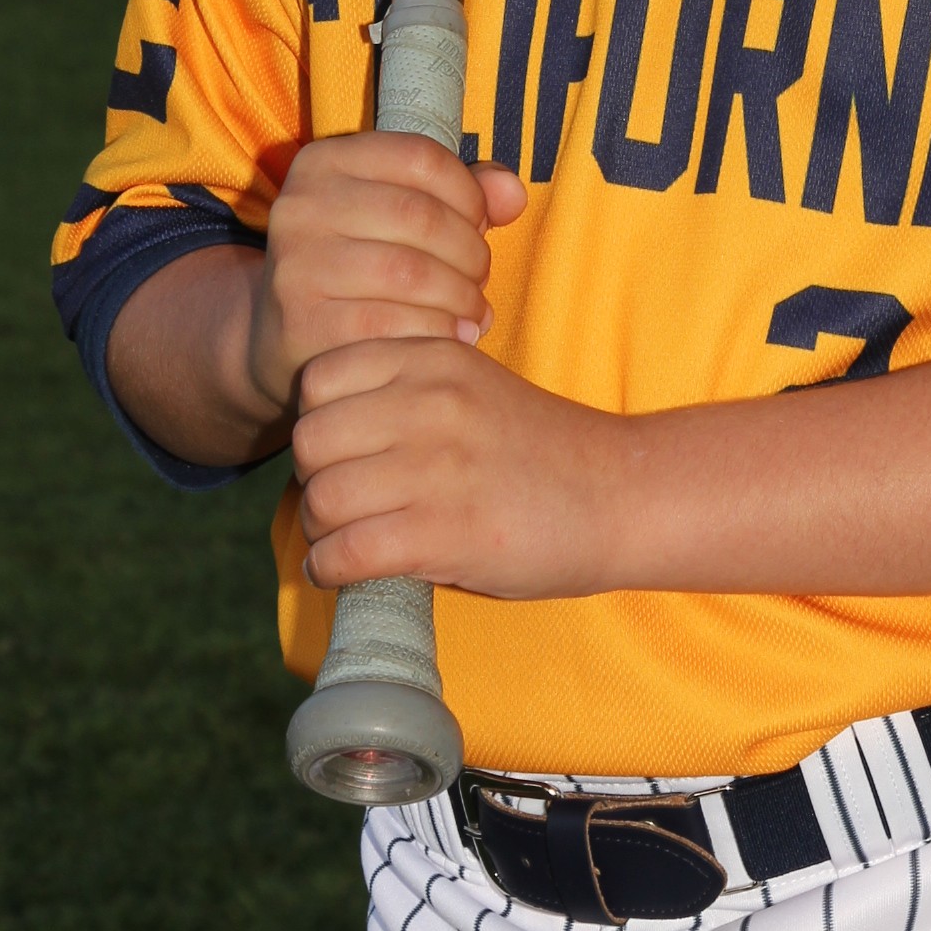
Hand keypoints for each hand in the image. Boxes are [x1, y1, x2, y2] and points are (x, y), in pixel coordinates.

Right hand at [247, 132, 525, 415]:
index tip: (480, 225)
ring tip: (473, 311)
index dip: (470, 194)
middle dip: (471, 252)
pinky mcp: (301, 325)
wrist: (285, 339)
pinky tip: (451, 338)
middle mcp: (300, 206)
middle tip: (480, 280)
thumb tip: (513, 195)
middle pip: (422, 216)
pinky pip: (394, 326)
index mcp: (323, 161)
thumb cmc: (364, 267)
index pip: (422, 157)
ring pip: (412, 273)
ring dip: (461, 297)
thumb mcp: (404, 215)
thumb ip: (466, 194)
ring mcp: (294, 266)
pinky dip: (438, 333)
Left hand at [292, 335, 630, 601]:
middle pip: (310, 442)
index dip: (318, 422)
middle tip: (341, 504)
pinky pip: (347, 553)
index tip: (342, 453)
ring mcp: (438, 467)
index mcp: (432, 358)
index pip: (317, 379)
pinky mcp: (445, 533)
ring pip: (322, 500)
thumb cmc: (539, 449)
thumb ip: (404, 392)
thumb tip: (319, 435)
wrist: (620, 495)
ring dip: (321, 532)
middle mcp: (429, 403)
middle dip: (314, 480)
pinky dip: (331, 570)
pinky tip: (346, 572)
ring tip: (343, 541)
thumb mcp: (472, 386)